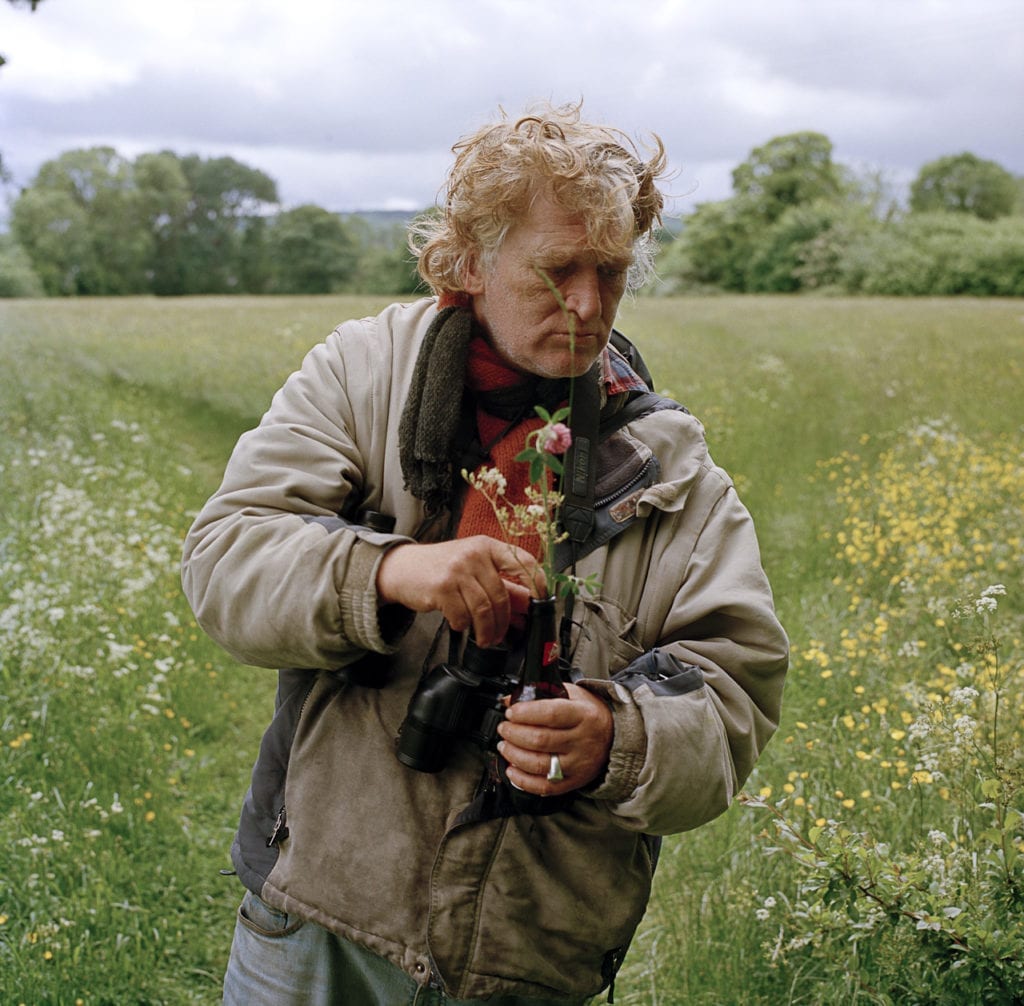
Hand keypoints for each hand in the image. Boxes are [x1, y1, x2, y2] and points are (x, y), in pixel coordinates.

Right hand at [375, 536, 544, 647]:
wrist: (403, 568)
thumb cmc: (442, 568)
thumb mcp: (473, 567)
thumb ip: (500, 582)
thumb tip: (528, 603)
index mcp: (487, 546)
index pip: (523, 562)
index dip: (536, 583)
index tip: (539, 602)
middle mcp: (473, 554)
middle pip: (502, 595)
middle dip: (504, 621)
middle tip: (501, 634)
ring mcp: (457, 570)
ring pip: (484, 609)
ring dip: (487, 630)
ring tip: (485, 638)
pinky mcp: (441, 587)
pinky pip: (462, 616)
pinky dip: (464, 625)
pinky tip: (461, 624)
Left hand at [496, 683, 612, 794]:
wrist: (615, 737)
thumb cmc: (589, 713)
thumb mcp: (572, 694)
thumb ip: (542, 693)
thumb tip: (509, 699)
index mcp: (584, 715)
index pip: (551, 714)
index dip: (526, 713)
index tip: (511, 712)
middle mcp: (582, 741)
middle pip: (540, 740)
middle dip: (514, 734)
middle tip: (504, 728)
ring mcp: (578, 764)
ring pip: (539, 764)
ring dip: (514, 755)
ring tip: (504, 746)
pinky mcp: (573, 781)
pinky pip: (544, 786)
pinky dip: (523, 780)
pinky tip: (511, 769)